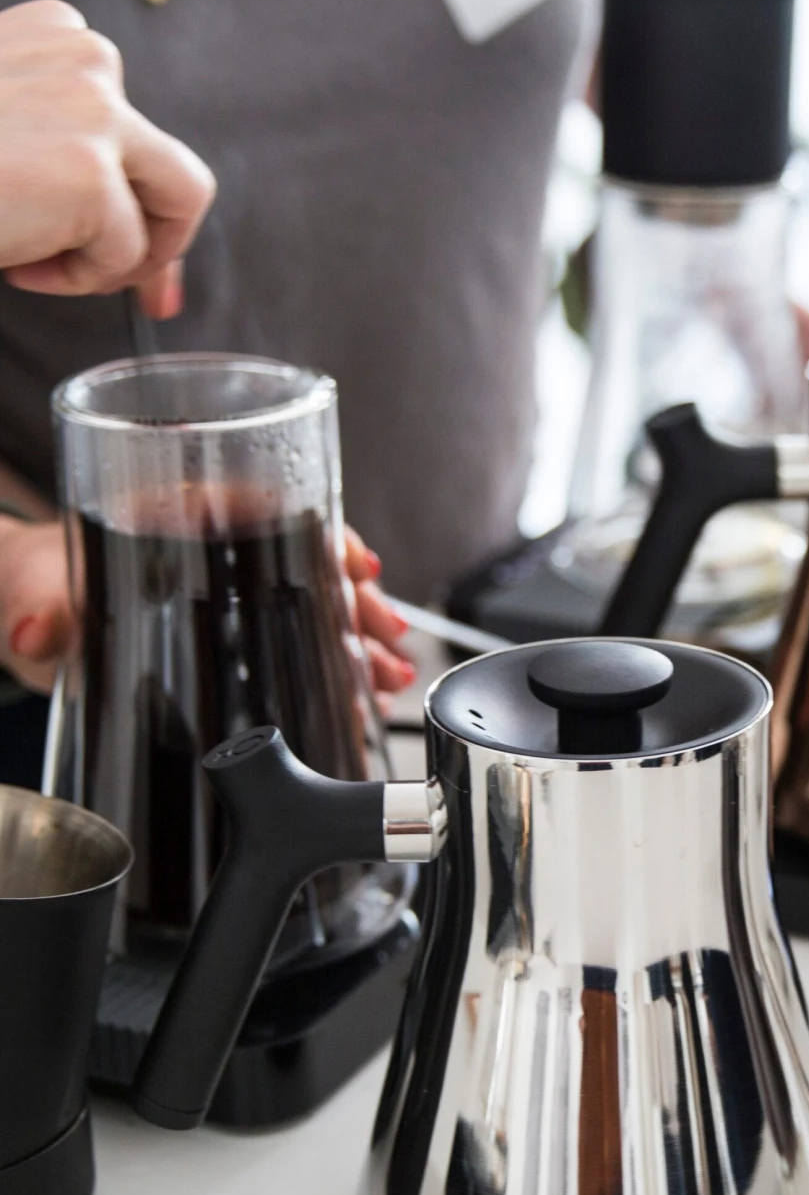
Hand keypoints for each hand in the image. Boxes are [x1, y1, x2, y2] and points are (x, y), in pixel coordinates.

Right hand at [0, 0, 214, 317]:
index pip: (134, 129)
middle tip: (140, 293)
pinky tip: (17, 263)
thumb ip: (63, 157)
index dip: (139, 201)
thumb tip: (139, 248)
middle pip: (178, 170)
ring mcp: (97, 111)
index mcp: (57, 37)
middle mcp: (88, 60)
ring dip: (120, 258)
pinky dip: (80, 279)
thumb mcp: (4, 136)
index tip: (125, 255)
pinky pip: (125, 253)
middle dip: (167, 240)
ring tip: (40, 263)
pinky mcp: (91, 170)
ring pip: (178, 206)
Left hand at [0, 517, 415, 696]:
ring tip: (386, 672)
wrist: (31, 605)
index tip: (358, 562)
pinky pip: (301, 631)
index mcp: (179, 508)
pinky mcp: (237, 623)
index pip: (272, 506)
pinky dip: (336, 659)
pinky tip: (361, 689)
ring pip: (316, 598)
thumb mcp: (31, 596)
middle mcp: (221, 541)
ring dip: (358, 634)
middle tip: (387, 636)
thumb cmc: (36, 581)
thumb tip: (36, 634)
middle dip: (358, 599)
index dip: (324, 533)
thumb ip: (36, 615)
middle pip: (311, 557)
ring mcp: (235, 583)